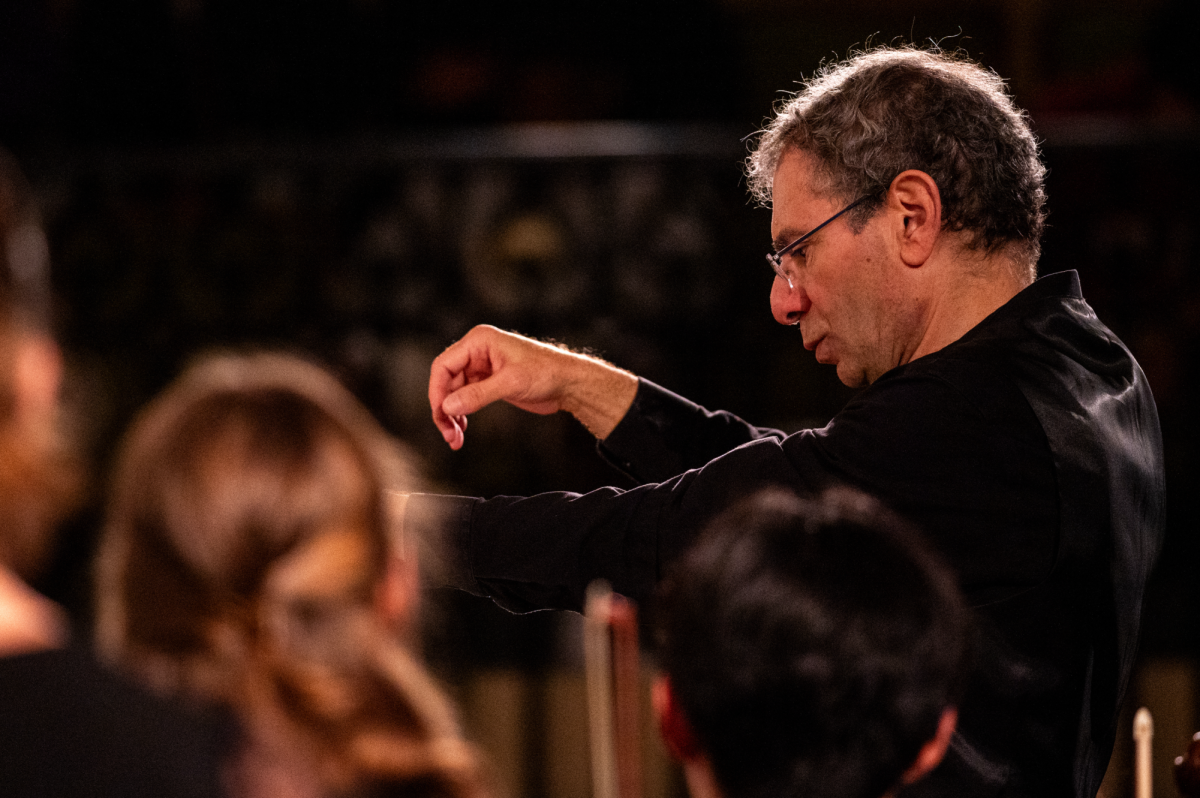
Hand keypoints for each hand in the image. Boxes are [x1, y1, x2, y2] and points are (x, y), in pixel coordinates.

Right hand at [428, 325, 637, 449]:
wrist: (569, 383)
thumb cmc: (546, 373)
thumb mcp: (510, 383)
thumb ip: (477, 395)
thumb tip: (448, 407)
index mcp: (479, 341)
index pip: (444, 365)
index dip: (437, 392)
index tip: (441, 416)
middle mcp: (477, 352)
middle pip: (446, 381)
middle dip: (444, 409)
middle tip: (449, 435)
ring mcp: (482, 367)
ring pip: (453, 393)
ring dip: (452, 416)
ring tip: (455, 439)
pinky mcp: (488, 382)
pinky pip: (465, 398)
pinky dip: (462, 414)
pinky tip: (463, 430)